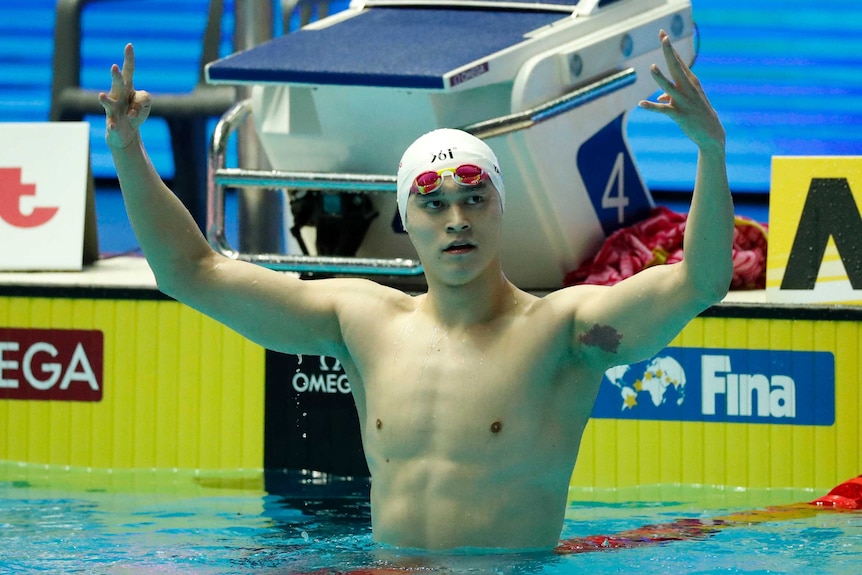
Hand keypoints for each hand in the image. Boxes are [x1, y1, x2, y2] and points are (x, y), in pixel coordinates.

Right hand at [98, 43, 151, 149]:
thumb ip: (144, 98)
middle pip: (118, 84)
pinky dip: (113, 125)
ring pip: (109, 103)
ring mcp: (113, 109)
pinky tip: (114, 126)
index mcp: (127, 87)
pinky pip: (112, 123)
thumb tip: (134, 105)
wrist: (126, 132)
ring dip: (105, 100)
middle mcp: (118, 95)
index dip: (129, 59)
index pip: (129, 71)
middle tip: (114, 67)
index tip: (129, 45)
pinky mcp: (112, 123)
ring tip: (102, 96)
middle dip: (116, 76)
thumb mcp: (146, 102)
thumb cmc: (135, 112)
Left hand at [639, 30, 724, 152]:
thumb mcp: (688, 101)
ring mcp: (684, 102)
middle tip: (663, 37)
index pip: (679, 62)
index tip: (663, 34)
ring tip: (652, 67)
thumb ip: (673, 95)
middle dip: (669, 52)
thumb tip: (661, 97)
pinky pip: (663, 110)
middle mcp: (688, 89)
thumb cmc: (699, 115)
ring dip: (661, 78)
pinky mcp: (679, 115)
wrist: (712, 134)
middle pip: (676, 67)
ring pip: (670, 88)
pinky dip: (652, 107)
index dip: (670, 48)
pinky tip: (641, 104)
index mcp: (691, 82)